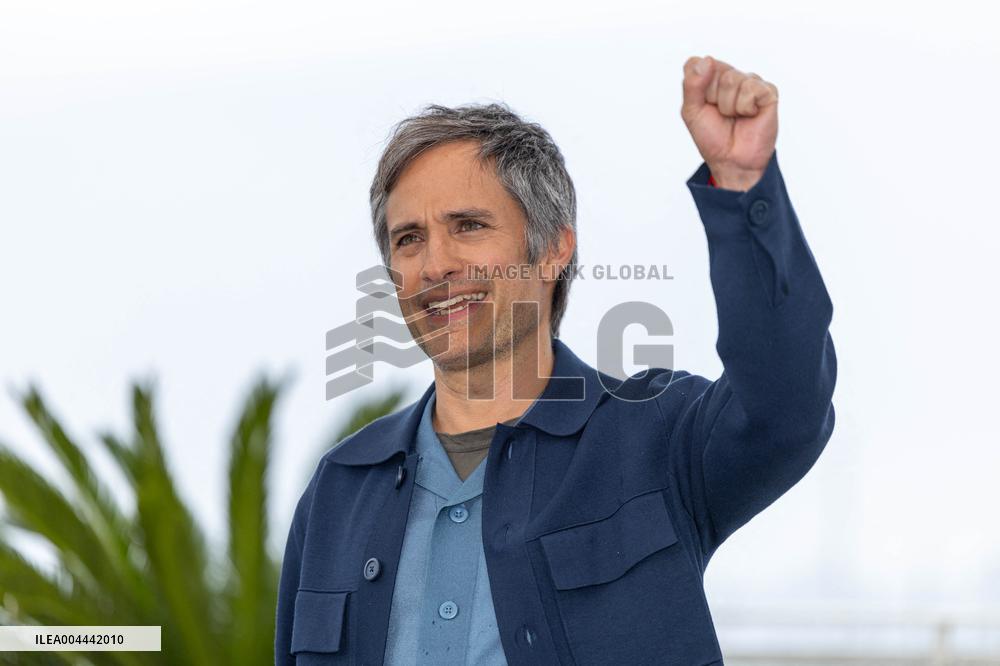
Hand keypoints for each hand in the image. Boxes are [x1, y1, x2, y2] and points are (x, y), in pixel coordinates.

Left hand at [681, 55, 778, 190]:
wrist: (732, 160)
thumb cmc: (713, 136)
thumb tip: (707, 60)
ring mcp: (751, 82)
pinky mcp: (768, 91)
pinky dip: (745, 108)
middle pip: (715, 70)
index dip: (696, 89)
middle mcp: (732, 75)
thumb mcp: (692, 112)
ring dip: (728, 106)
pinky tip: (750, 115)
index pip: (696, 64)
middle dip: (712, 98)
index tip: (703, 106)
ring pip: (732, 79)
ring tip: (735, 117)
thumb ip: (692, 85)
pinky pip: (751, 89)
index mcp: (711, 77)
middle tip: (720, 114)